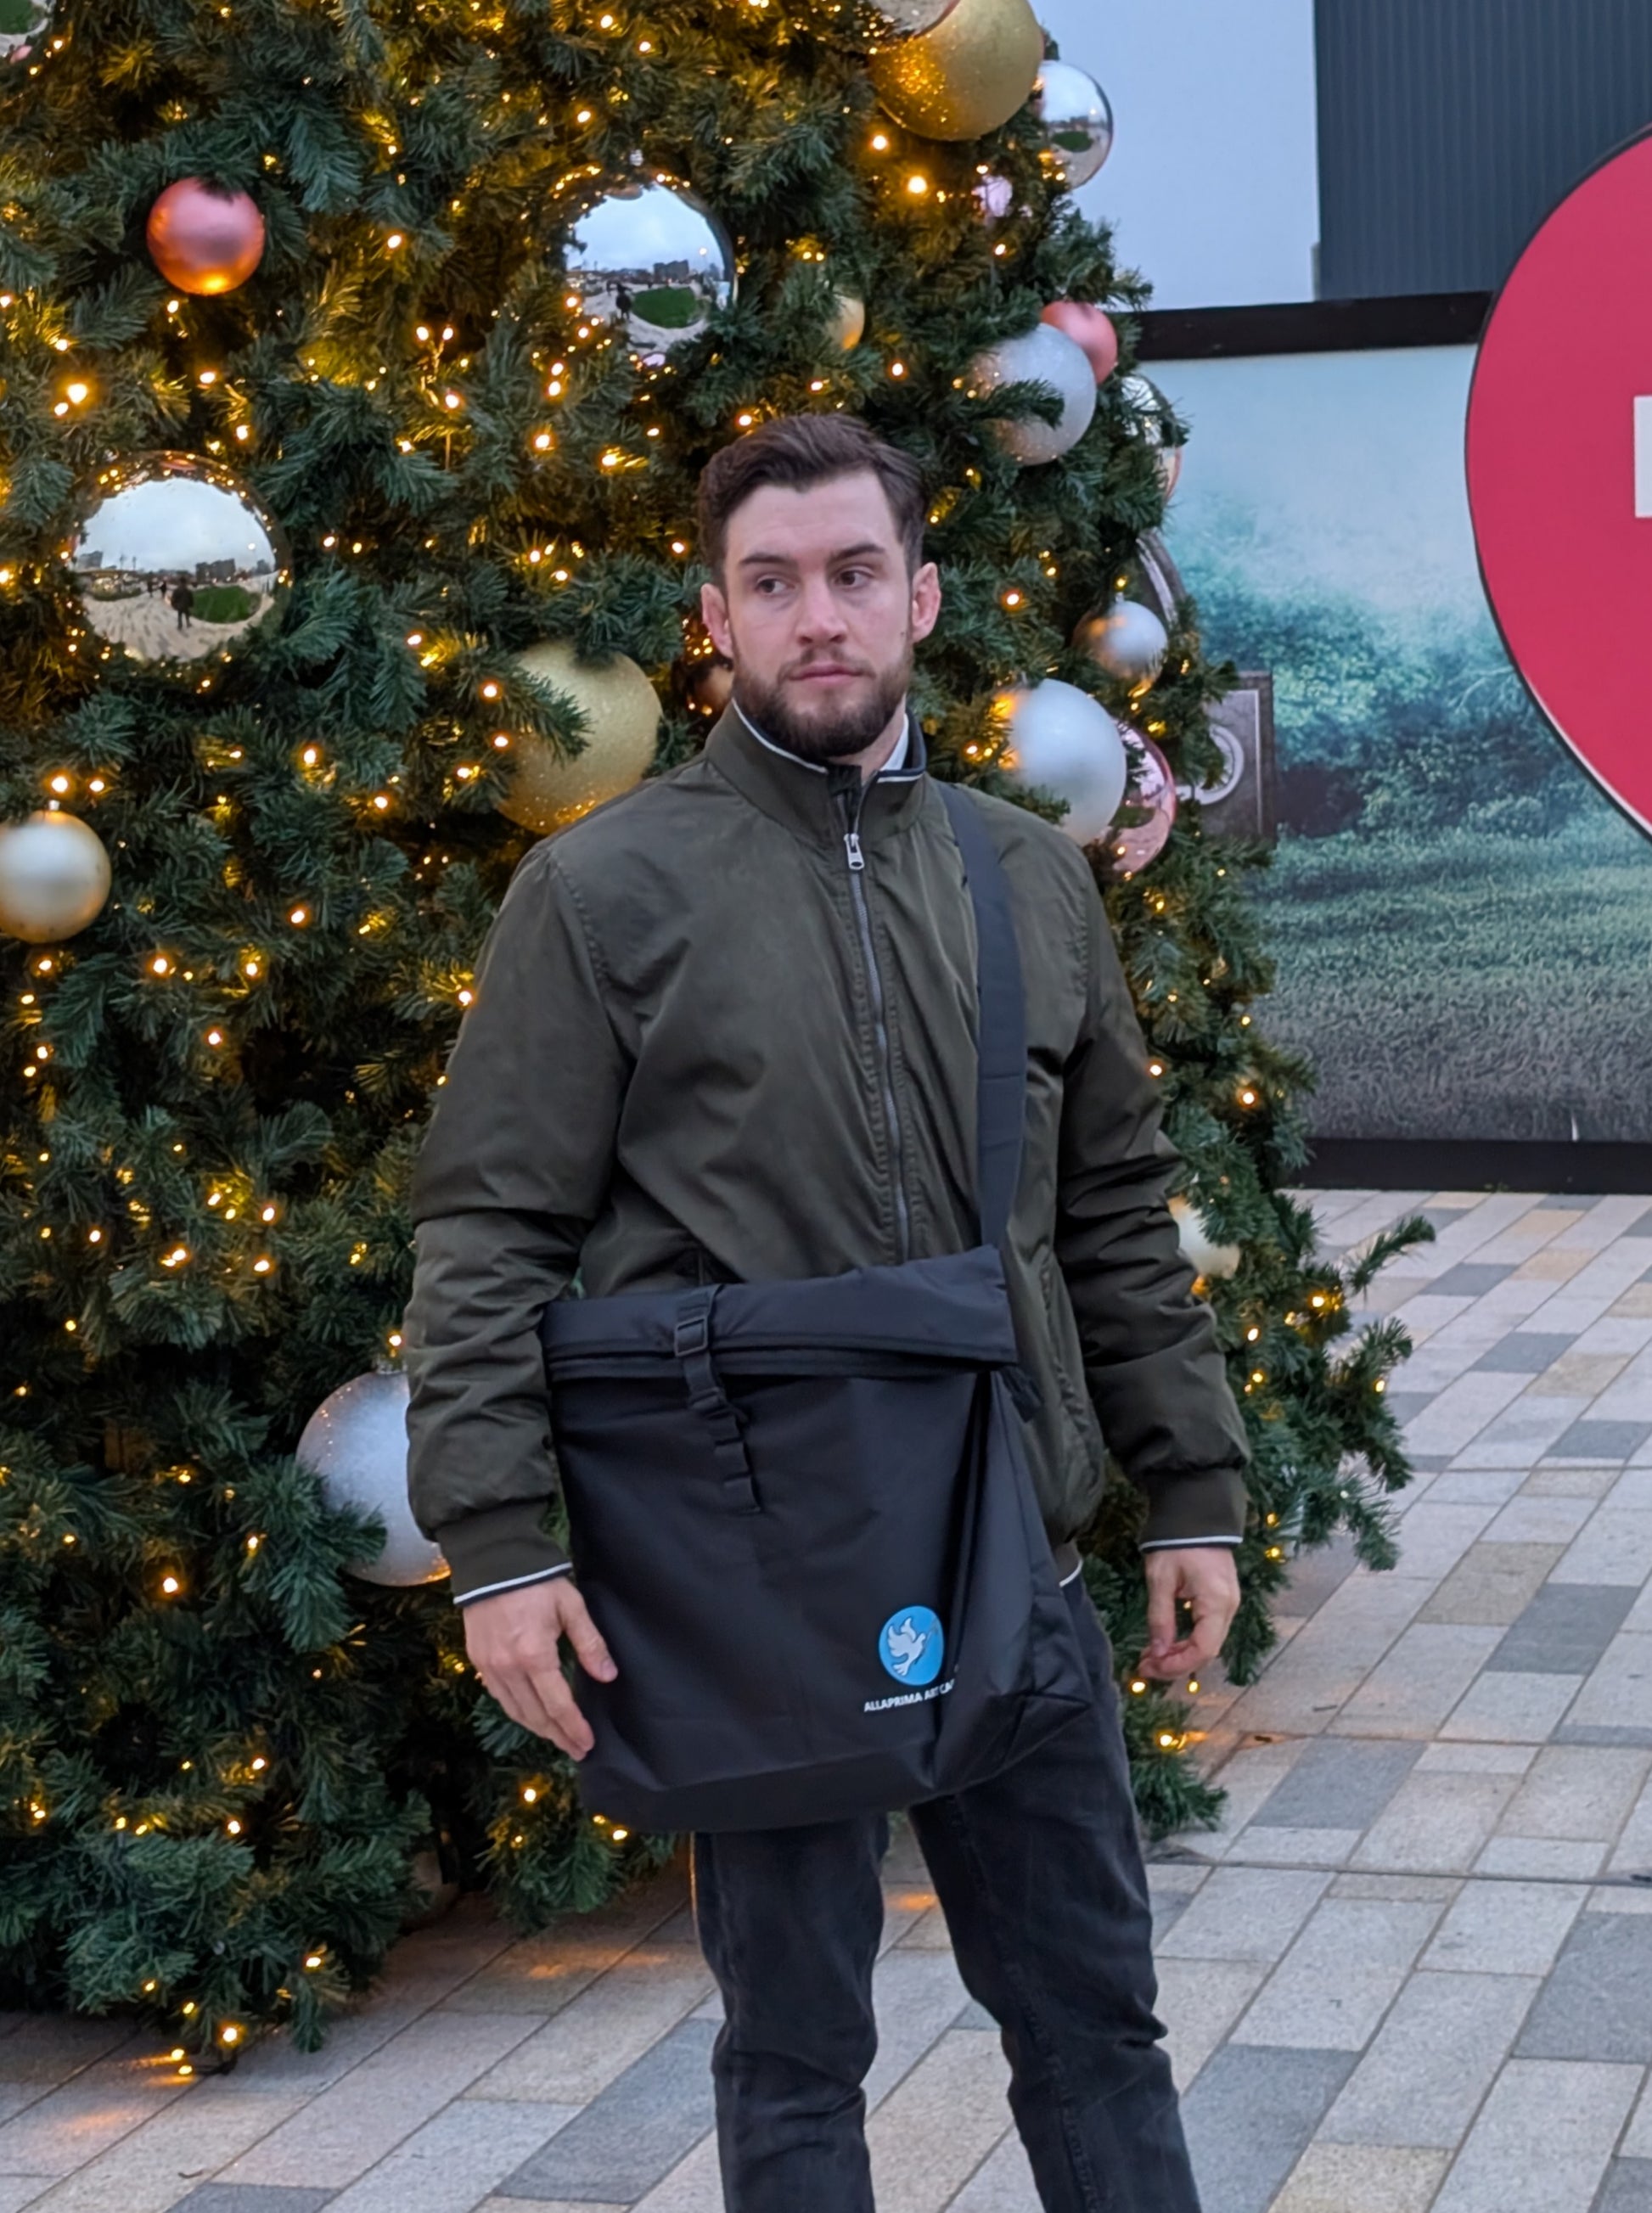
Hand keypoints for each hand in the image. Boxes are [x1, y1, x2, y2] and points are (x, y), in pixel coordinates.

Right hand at [464, 1576, 616, 1759]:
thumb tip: (608, 1676)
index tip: (587, 1743)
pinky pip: (499, 1697)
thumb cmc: (537, 1581)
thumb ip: (590, 1643)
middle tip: (577, 1749)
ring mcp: (489, 1667)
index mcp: (534, 1656)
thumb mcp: (571, 1607)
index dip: (573, 1727)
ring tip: (557, 1737)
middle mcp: (508, 1668)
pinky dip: (517, 1711)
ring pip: (515, 1711)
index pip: (557, 1705)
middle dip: (558, 1736)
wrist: (492, 1561)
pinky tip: (531, 1714)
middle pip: (535, 1715)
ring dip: (537, 1728)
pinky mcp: (478, 1660)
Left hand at [1140, 1546, 1239, 1681]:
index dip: (1177, 1665)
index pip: (1203, 1650)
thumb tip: (1158, 1653)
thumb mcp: (1161, 1580)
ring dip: (1180, 1654)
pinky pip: (1207, 1630)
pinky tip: (1166, 1643)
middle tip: (1145, 1666)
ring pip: (1207, 1643)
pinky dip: (1187, 1641)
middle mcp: (1229, 1608)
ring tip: (1150, 1657)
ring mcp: (1228, 1604)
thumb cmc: (1176, 1544)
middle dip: (1175, 1663)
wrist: (1195, 1515)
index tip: (1150, 1668)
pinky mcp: (1222, 1600)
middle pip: (1207, 1651)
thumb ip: (1160, 1618)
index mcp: (1217, 1603)